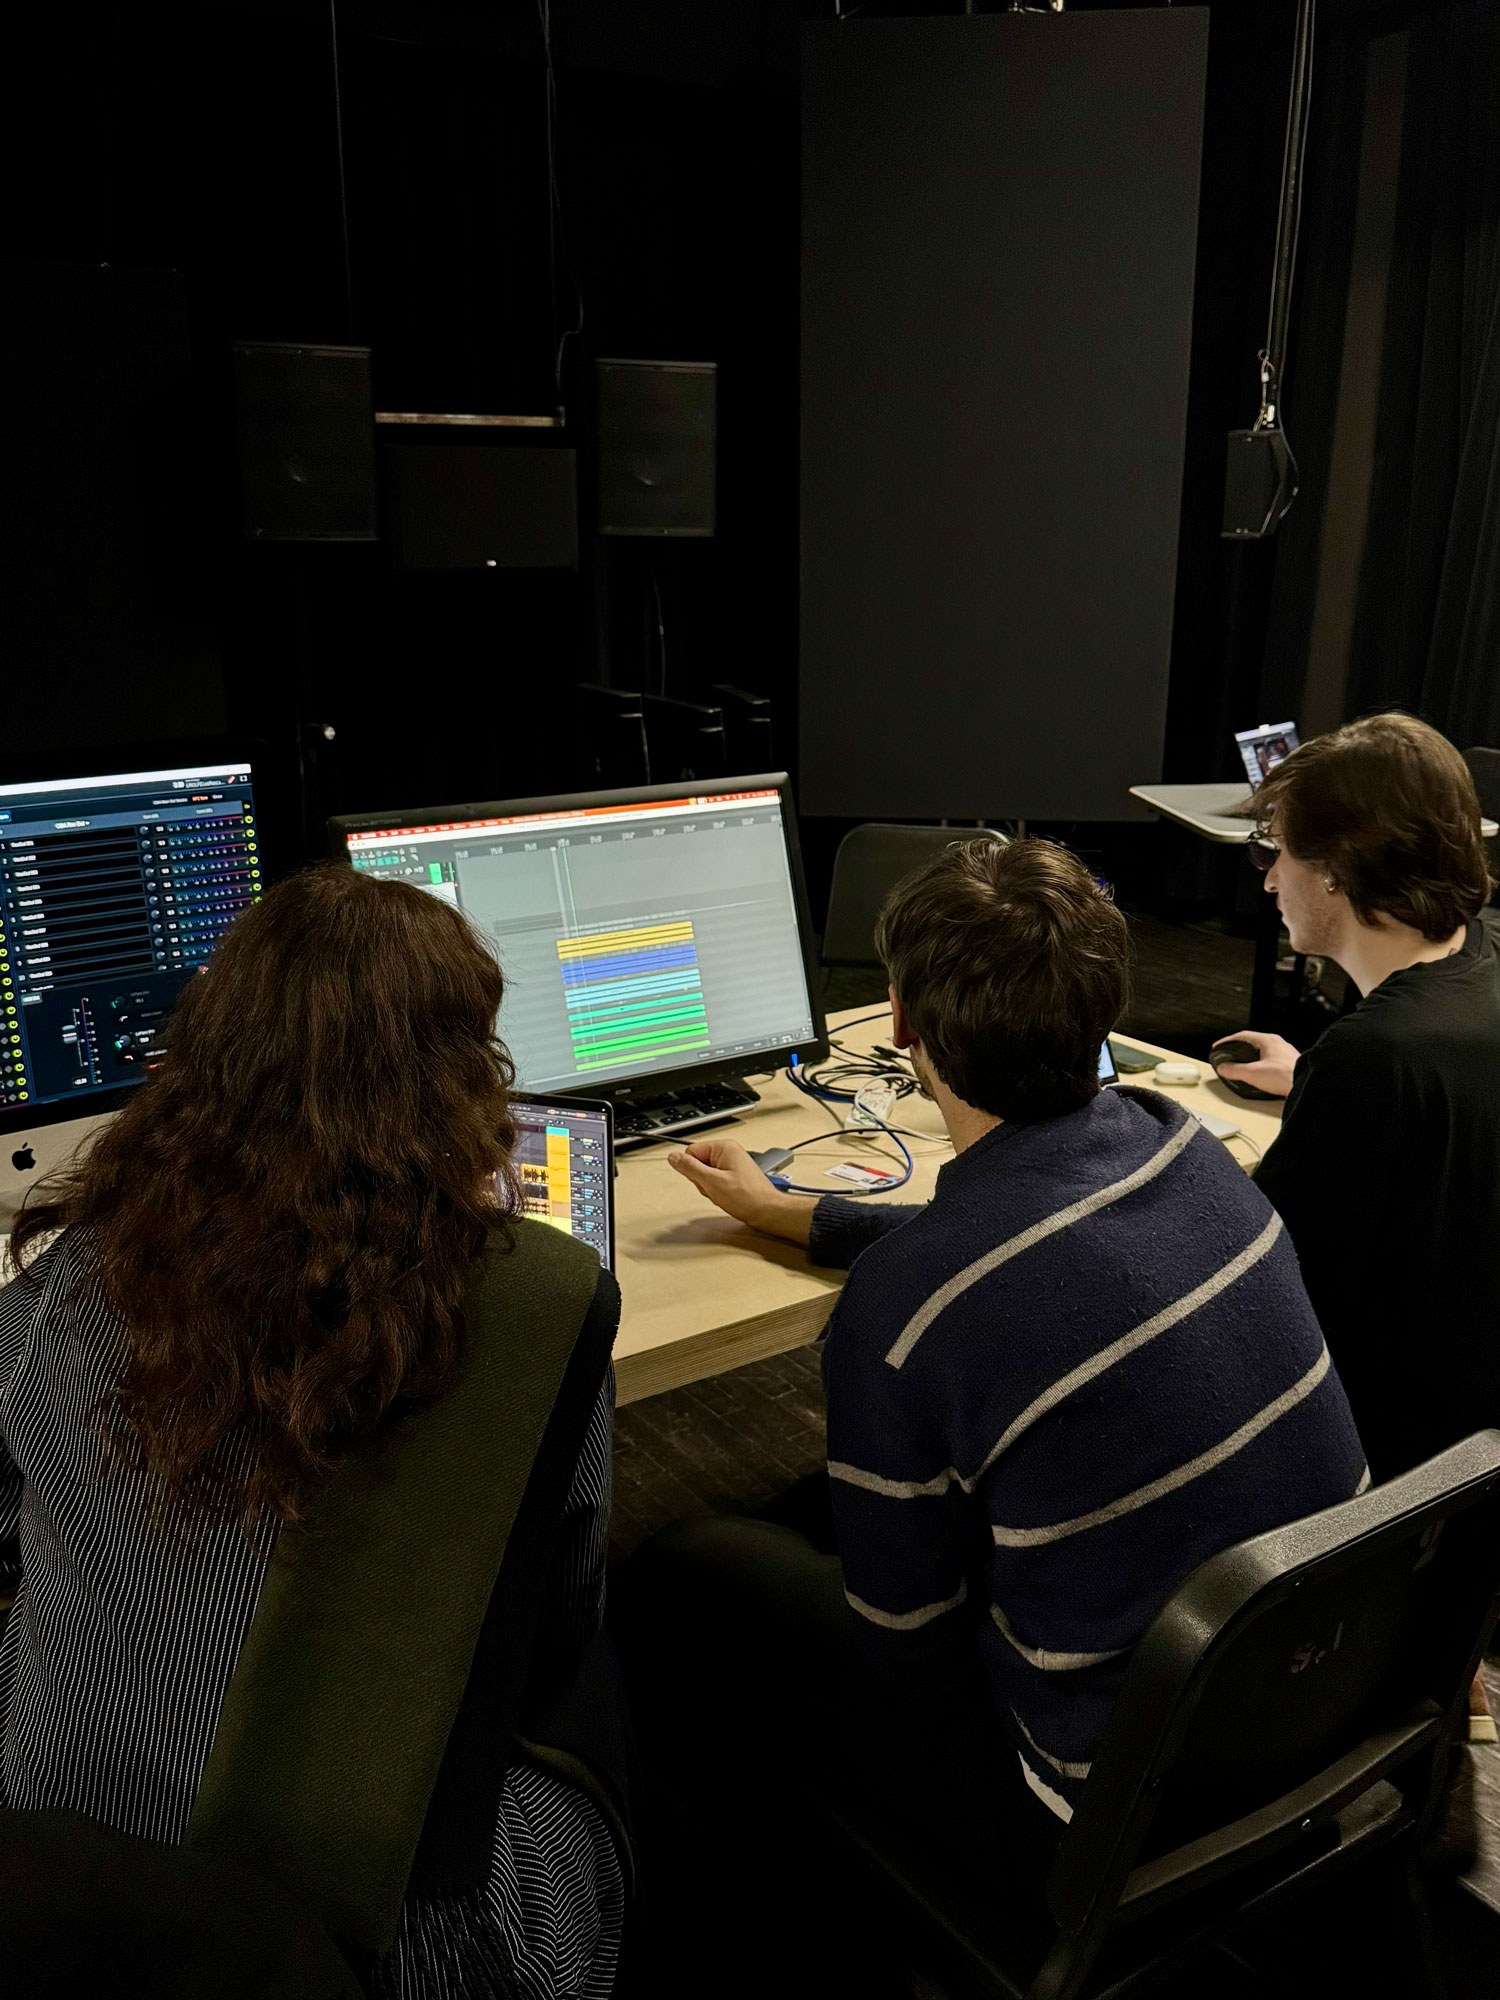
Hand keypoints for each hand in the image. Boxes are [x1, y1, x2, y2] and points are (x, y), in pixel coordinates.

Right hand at [668, 1137, 815, 1245]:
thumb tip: (673, 1157)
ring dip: (709, 1187)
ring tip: (724, 1194)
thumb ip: (690, 1168)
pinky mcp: (734, 1175)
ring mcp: (732, 1164)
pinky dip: (717, 1191)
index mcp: (724, 1147)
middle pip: (698, 1163)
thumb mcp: (712, 1182)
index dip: (693, 1170)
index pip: (691, 1152)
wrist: (766, 1211)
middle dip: (702, 1180)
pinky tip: (727, 1196)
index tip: (705, 1180)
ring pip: (705, 1174)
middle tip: (717, 1189)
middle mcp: (728, 1152)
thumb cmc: (747, 1197)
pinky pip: (715, 1181)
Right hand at [1212, 1031, 1300, 1098]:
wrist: (1306, 1084)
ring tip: (1243, 1065)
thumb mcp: (1252, 1073)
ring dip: (1251, 1057)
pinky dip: (1262, 1064)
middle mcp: (1278, 1043)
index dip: (1227, 1041)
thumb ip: (1234, 1070)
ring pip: (1263, 1051)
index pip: (1242, 1035)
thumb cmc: (1285, 1076)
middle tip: (1230, 1054)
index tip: (1218, 1046)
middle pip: (1253, 1042)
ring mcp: (1285, 1053)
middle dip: (1239, 1048)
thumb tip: (1223, 1068)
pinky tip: (1260, 1073)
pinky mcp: (1290, 1063)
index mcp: (1268, 1040)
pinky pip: (1272, 1060)